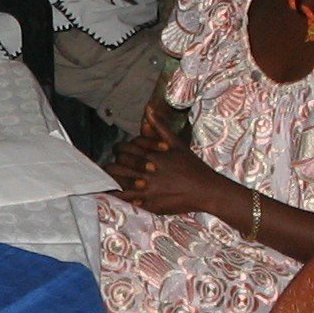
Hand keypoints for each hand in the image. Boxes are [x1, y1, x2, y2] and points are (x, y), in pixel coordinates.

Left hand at [105, 108, 226, 214]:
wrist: (206, 190)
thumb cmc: (192, 166)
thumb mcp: (176, 143)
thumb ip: (159, 126)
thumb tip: (148, 108)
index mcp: (151, 155)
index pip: (122, 150)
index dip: (118, 151)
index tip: (119, 154)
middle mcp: (147, 172)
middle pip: (116, 167)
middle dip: (111, 167)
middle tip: (112, 168)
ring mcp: (147, 189)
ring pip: (118, 184)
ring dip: (111, 182)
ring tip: (108, 182)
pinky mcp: (149, 204)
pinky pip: (127, 200)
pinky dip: (119, 197)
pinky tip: (115, 195)